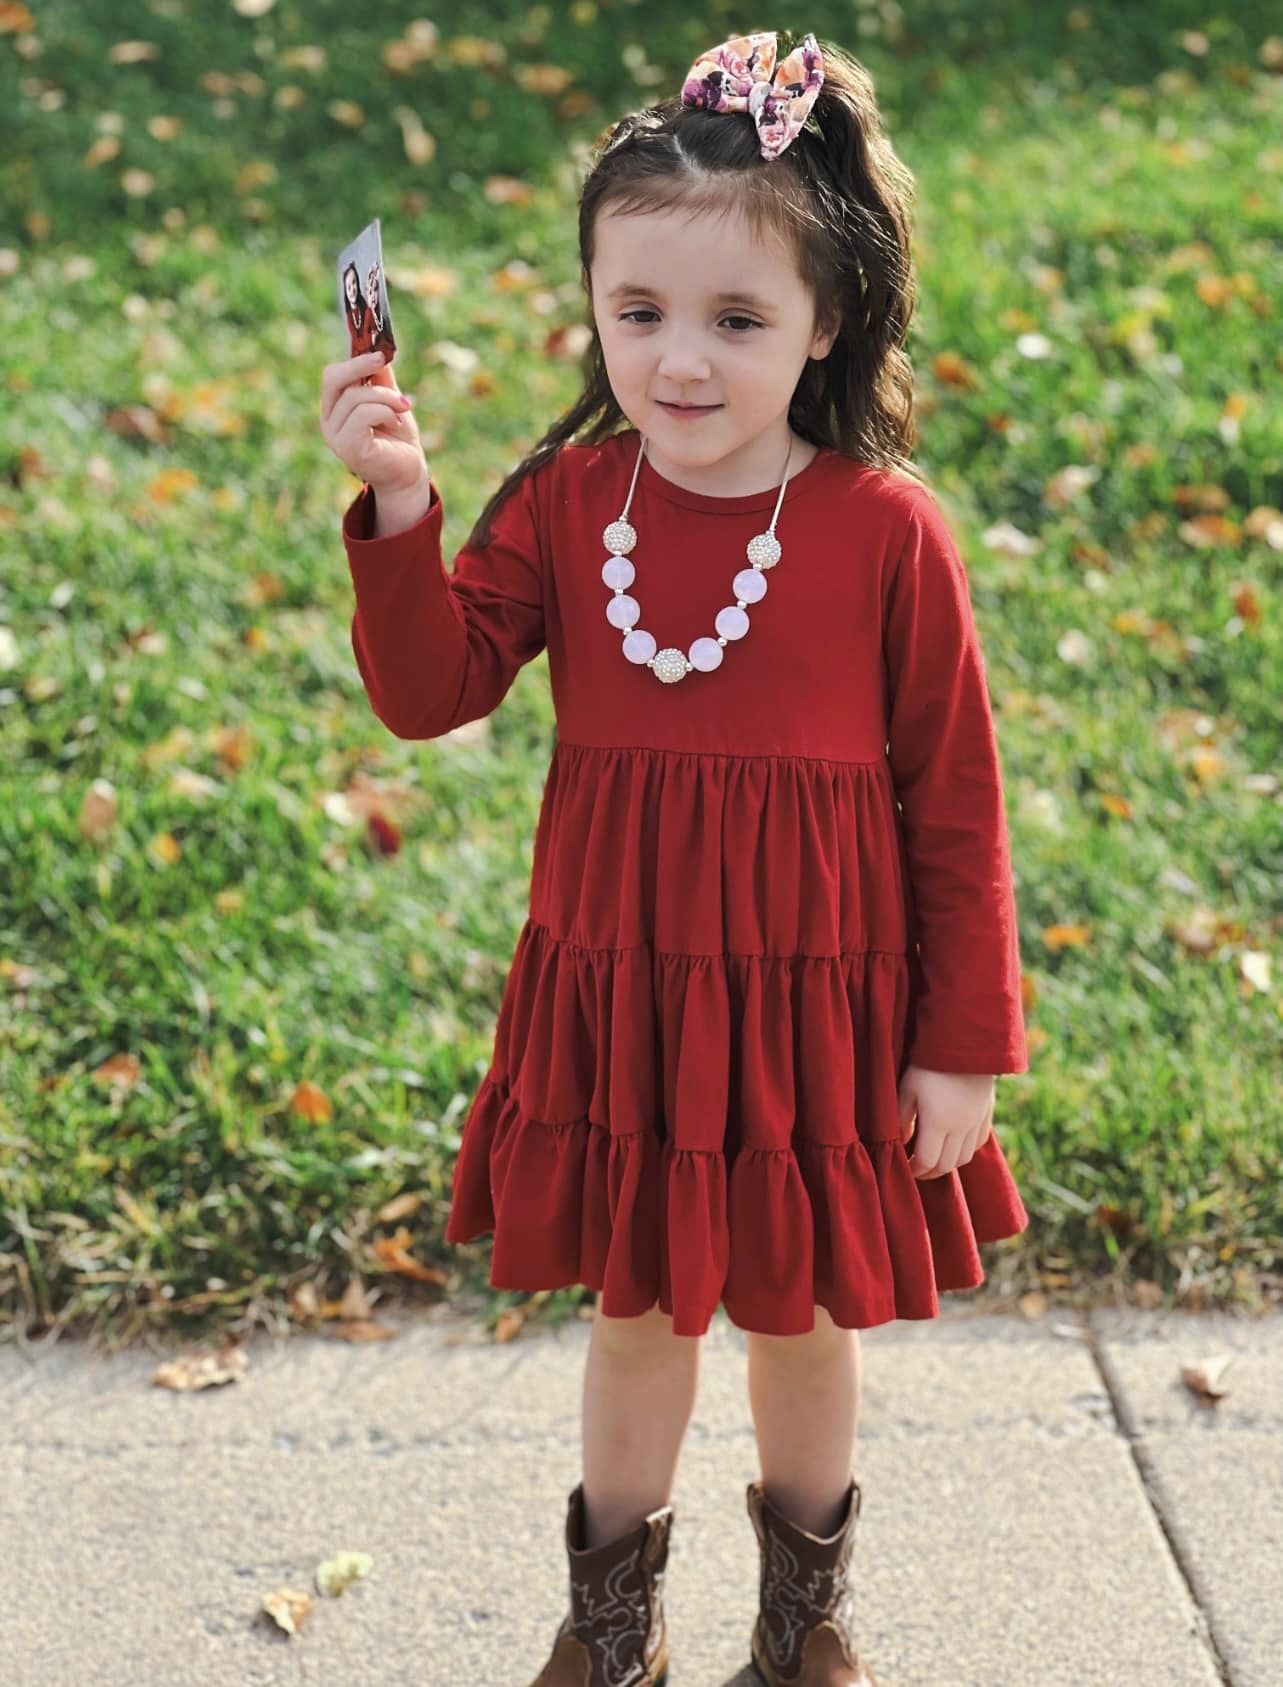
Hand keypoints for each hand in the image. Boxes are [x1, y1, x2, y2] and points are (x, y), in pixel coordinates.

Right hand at [319, 348, 427, 499]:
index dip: (354, 360)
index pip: (333, 375)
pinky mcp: (348, 447)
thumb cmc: (398, 439)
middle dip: (360, 365)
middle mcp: (329, 421)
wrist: (409, 474)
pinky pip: (363, 414)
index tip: (380, 352)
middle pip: (334, 379)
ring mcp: (335, 436)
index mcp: (335, 408)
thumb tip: (378, 349)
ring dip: (386, 397)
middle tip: (383, 359)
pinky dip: (385, 412)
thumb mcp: (390, 400)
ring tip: (404, 407)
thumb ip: (380, 378)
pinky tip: (396, 422)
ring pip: (355, 396)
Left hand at [897, 1065, 994, 1178]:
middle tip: (917, 1170)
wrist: (964, 1042)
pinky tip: (955, 1146)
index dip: (915, 1170)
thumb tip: (902, 1141)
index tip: (906, 1169)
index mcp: (938, 1123)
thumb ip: (902, 1119)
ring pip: (965, 1157)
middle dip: (930, 1172)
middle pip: (947, 1164)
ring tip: (935, 1160)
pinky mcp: (987, 1112)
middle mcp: (961, 1128)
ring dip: (948, 1164)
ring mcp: (976, 1121)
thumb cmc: (928, 1065)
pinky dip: (965, 1151)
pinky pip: (978, 1142)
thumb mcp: (907, 1089)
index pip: (927, 1161)